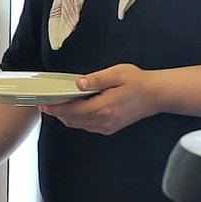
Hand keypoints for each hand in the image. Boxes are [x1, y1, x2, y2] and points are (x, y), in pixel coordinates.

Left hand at [39, 63, 156, 134]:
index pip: (71, 110)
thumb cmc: (139, 82)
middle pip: (71, 121)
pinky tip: (77, 108)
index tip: (44, 104)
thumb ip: (96, 79)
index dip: (55, 108)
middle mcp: (103, 121)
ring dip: (67, 116)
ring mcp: (106, 127)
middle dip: (58, 113)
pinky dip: (78, 119)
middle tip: (48, 103)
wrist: (156, 95)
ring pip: (78, 125)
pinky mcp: (110, 128)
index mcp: (103, 108)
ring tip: (60, 104)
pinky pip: (87, 126)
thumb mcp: (117, 73)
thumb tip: (78, 83)